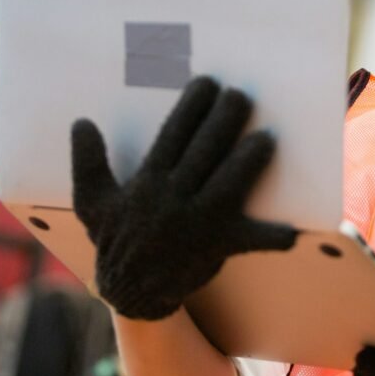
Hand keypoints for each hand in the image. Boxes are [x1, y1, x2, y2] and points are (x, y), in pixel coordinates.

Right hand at [71, 76, 297, 320]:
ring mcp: (198, 222)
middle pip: (205, 151)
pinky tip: (294, 228)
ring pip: (228, 184)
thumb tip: (81, 123)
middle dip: (225, 120)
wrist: (130, 292)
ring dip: (249, 161)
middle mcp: (173, 198)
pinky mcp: (218, 245)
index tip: (208, 83)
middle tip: (242, 96)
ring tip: (267, 138)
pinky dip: (271, 235)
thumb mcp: (91, 201)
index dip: (192, 107)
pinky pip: (249, 239)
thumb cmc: (116, 237)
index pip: (173, 135)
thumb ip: (88, 161)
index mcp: (147, 182)